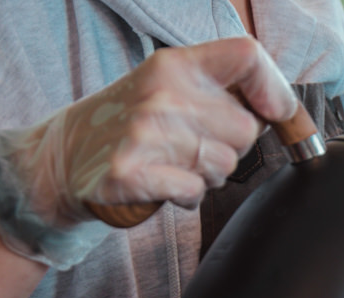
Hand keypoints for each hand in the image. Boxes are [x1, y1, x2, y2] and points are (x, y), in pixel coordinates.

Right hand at [30, 37, 296, 219]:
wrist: (60, 158)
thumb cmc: (130, 124)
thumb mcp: (169, 87)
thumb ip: (220, 89)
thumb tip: (283, 108)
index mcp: (174, 64)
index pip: (247, 56)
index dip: (274, 89)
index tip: (275, 113)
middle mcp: (161, 92)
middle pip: (246, 129)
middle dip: (230, 148)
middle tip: (192, 148)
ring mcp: (144, 132)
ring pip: (224, 166)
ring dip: (206, 175)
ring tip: (171, 164)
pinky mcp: (131, 172)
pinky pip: (194, 191)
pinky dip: (184, 195)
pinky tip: (160, 184)